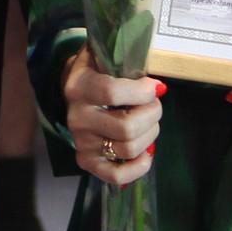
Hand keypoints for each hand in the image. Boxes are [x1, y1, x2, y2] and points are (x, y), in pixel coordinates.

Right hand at [62, 45, 162, 186]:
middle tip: (155, 105)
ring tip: (150, 123)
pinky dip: (138, 168)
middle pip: (126, 128)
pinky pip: (116, 176)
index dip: (142, 92)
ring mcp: (81, 141)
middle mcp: (77, 117)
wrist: (73, 88)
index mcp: (79, 86)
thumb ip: (126, 56)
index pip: (112, 93)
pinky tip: (146, 153)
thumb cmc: (97, 69)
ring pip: (128, 149)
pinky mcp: (86, 160)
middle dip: (152, 115)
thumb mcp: (104, 54)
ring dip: (150, 136)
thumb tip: (158, 84)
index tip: (155, 87)